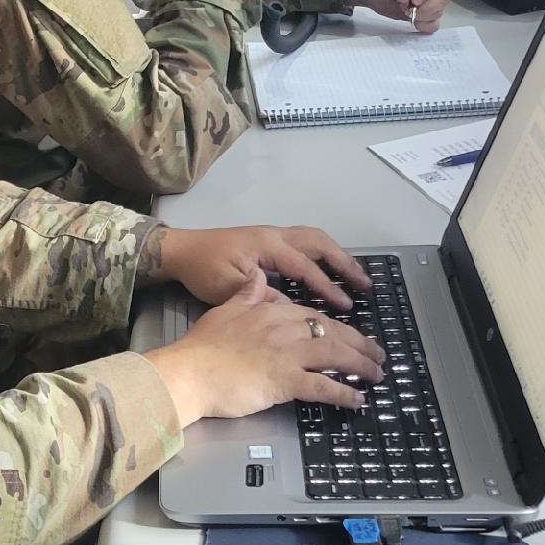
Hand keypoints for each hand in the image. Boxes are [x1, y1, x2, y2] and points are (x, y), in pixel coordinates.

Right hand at [143, 270, 383, 425]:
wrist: (188, 372)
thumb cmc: (202, 347)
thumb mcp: (224, 310)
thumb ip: (245, 294)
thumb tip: (257, 277)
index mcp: (271, 310)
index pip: (314, 315)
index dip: (337, 327)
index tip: (350, 336)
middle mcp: (285, 329)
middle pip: (333, 332)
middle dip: (360, 344)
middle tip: (377, 356)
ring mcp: (287, 354)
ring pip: (335, 355)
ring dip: (361, 366)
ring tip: (376, 375)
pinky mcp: (285, 380)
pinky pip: (323, 386)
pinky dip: (344, 393)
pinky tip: (357, 400)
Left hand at [154, 223, 370, 311]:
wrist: (180, 250)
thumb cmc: (202, 268)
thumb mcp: (227, 288)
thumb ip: (259, 297)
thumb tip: (290, 309)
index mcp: (267, 245)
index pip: (305, 266)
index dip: (326, 286)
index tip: (345, 304)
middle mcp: (275, 235)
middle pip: (319, 243)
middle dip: (344, 262)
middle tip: (364, 283)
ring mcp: (273, 235)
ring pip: (314, 238)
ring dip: (336, 255)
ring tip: (355, 275)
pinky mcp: (268, 241)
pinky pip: (304, 242)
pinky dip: (322, 253)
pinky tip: (329, 269)